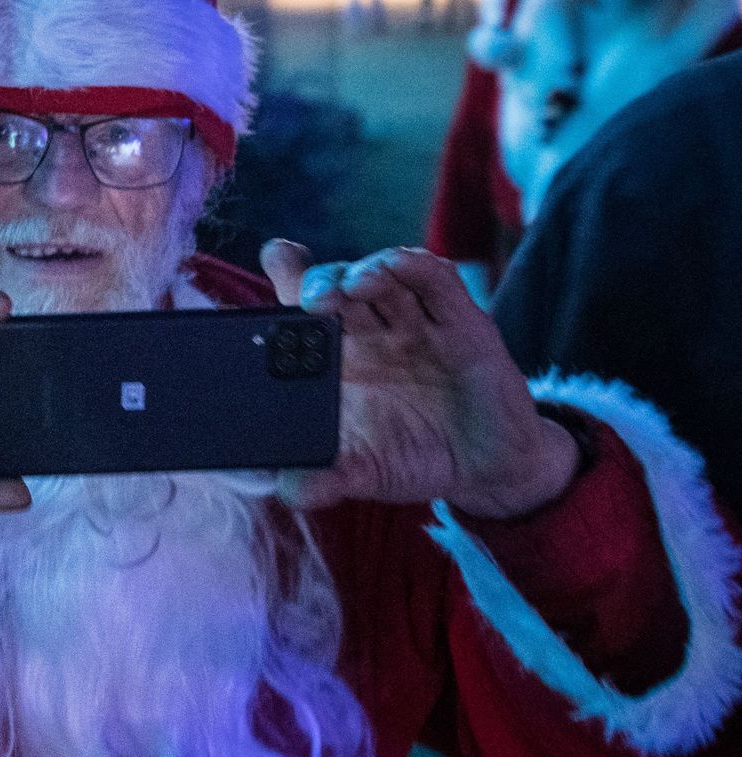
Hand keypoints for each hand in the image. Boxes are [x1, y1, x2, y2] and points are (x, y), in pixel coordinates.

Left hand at [260, 240, 578, 517]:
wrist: (488, 469)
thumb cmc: (414, 458)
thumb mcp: (367, 472)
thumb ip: (327, 479)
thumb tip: (289, 490)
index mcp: (339, 357)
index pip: (303, 309)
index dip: (285, 279)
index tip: (269, 266)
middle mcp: (373, 331)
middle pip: (338, 285)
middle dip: (317, 281)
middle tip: (306, 298)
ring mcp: (417, 323)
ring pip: (384, 276)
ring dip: (362, 271)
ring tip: (344, 287)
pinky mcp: (462, 322)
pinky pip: (436, 282)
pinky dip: (412, 268)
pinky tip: (393, 270)